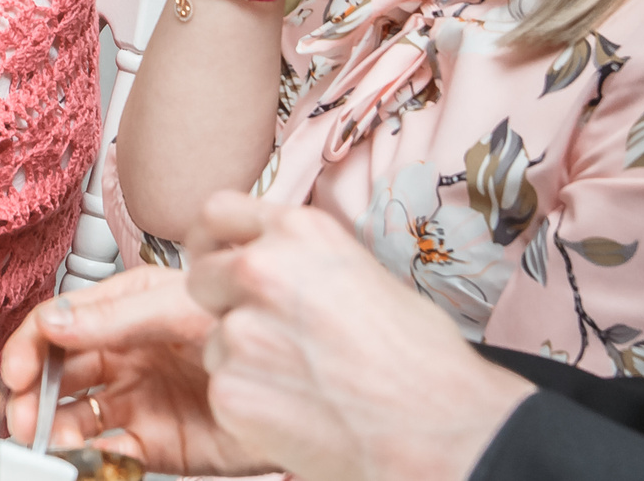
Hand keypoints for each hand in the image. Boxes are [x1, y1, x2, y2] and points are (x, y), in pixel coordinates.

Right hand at [0, 268, 267, 474]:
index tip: (14, 371)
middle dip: (30, 393)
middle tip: (20, 415)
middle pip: (58, 374)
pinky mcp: (155, 443)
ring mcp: (135, 400)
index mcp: (123, 312)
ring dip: (51, 427)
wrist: (300, 378)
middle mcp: (122, 356)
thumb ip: (114, 316)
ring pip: (74, 415)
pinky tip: (80, 454)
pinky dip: (86, 455)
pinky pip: (108, 451)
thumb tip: (52, 323)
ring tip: (43, 439)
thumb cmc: (246, 323)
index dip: (31, 346)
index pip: (60, 323)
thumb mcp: (178, 307)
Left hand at [183, 193, 534, 480]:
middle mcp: (260, 269)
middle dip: (224, 305)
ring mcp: (242, 329)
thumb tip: (274, 267)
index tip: (214, 257)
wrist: (442, 431)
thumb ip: (303, 263)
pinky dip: (250, 405)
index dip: (213, 240)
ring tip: (304, 383)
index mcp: (298, 231)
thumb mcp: (363, 274)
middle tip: (265, 336)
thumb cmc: (422, 360)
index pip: (217, 212)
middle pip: (201, 277)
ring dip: (244, 361)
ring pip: (214, 340)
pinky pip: (222, 390)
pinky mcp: (231, 388)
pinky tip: (298, 414)